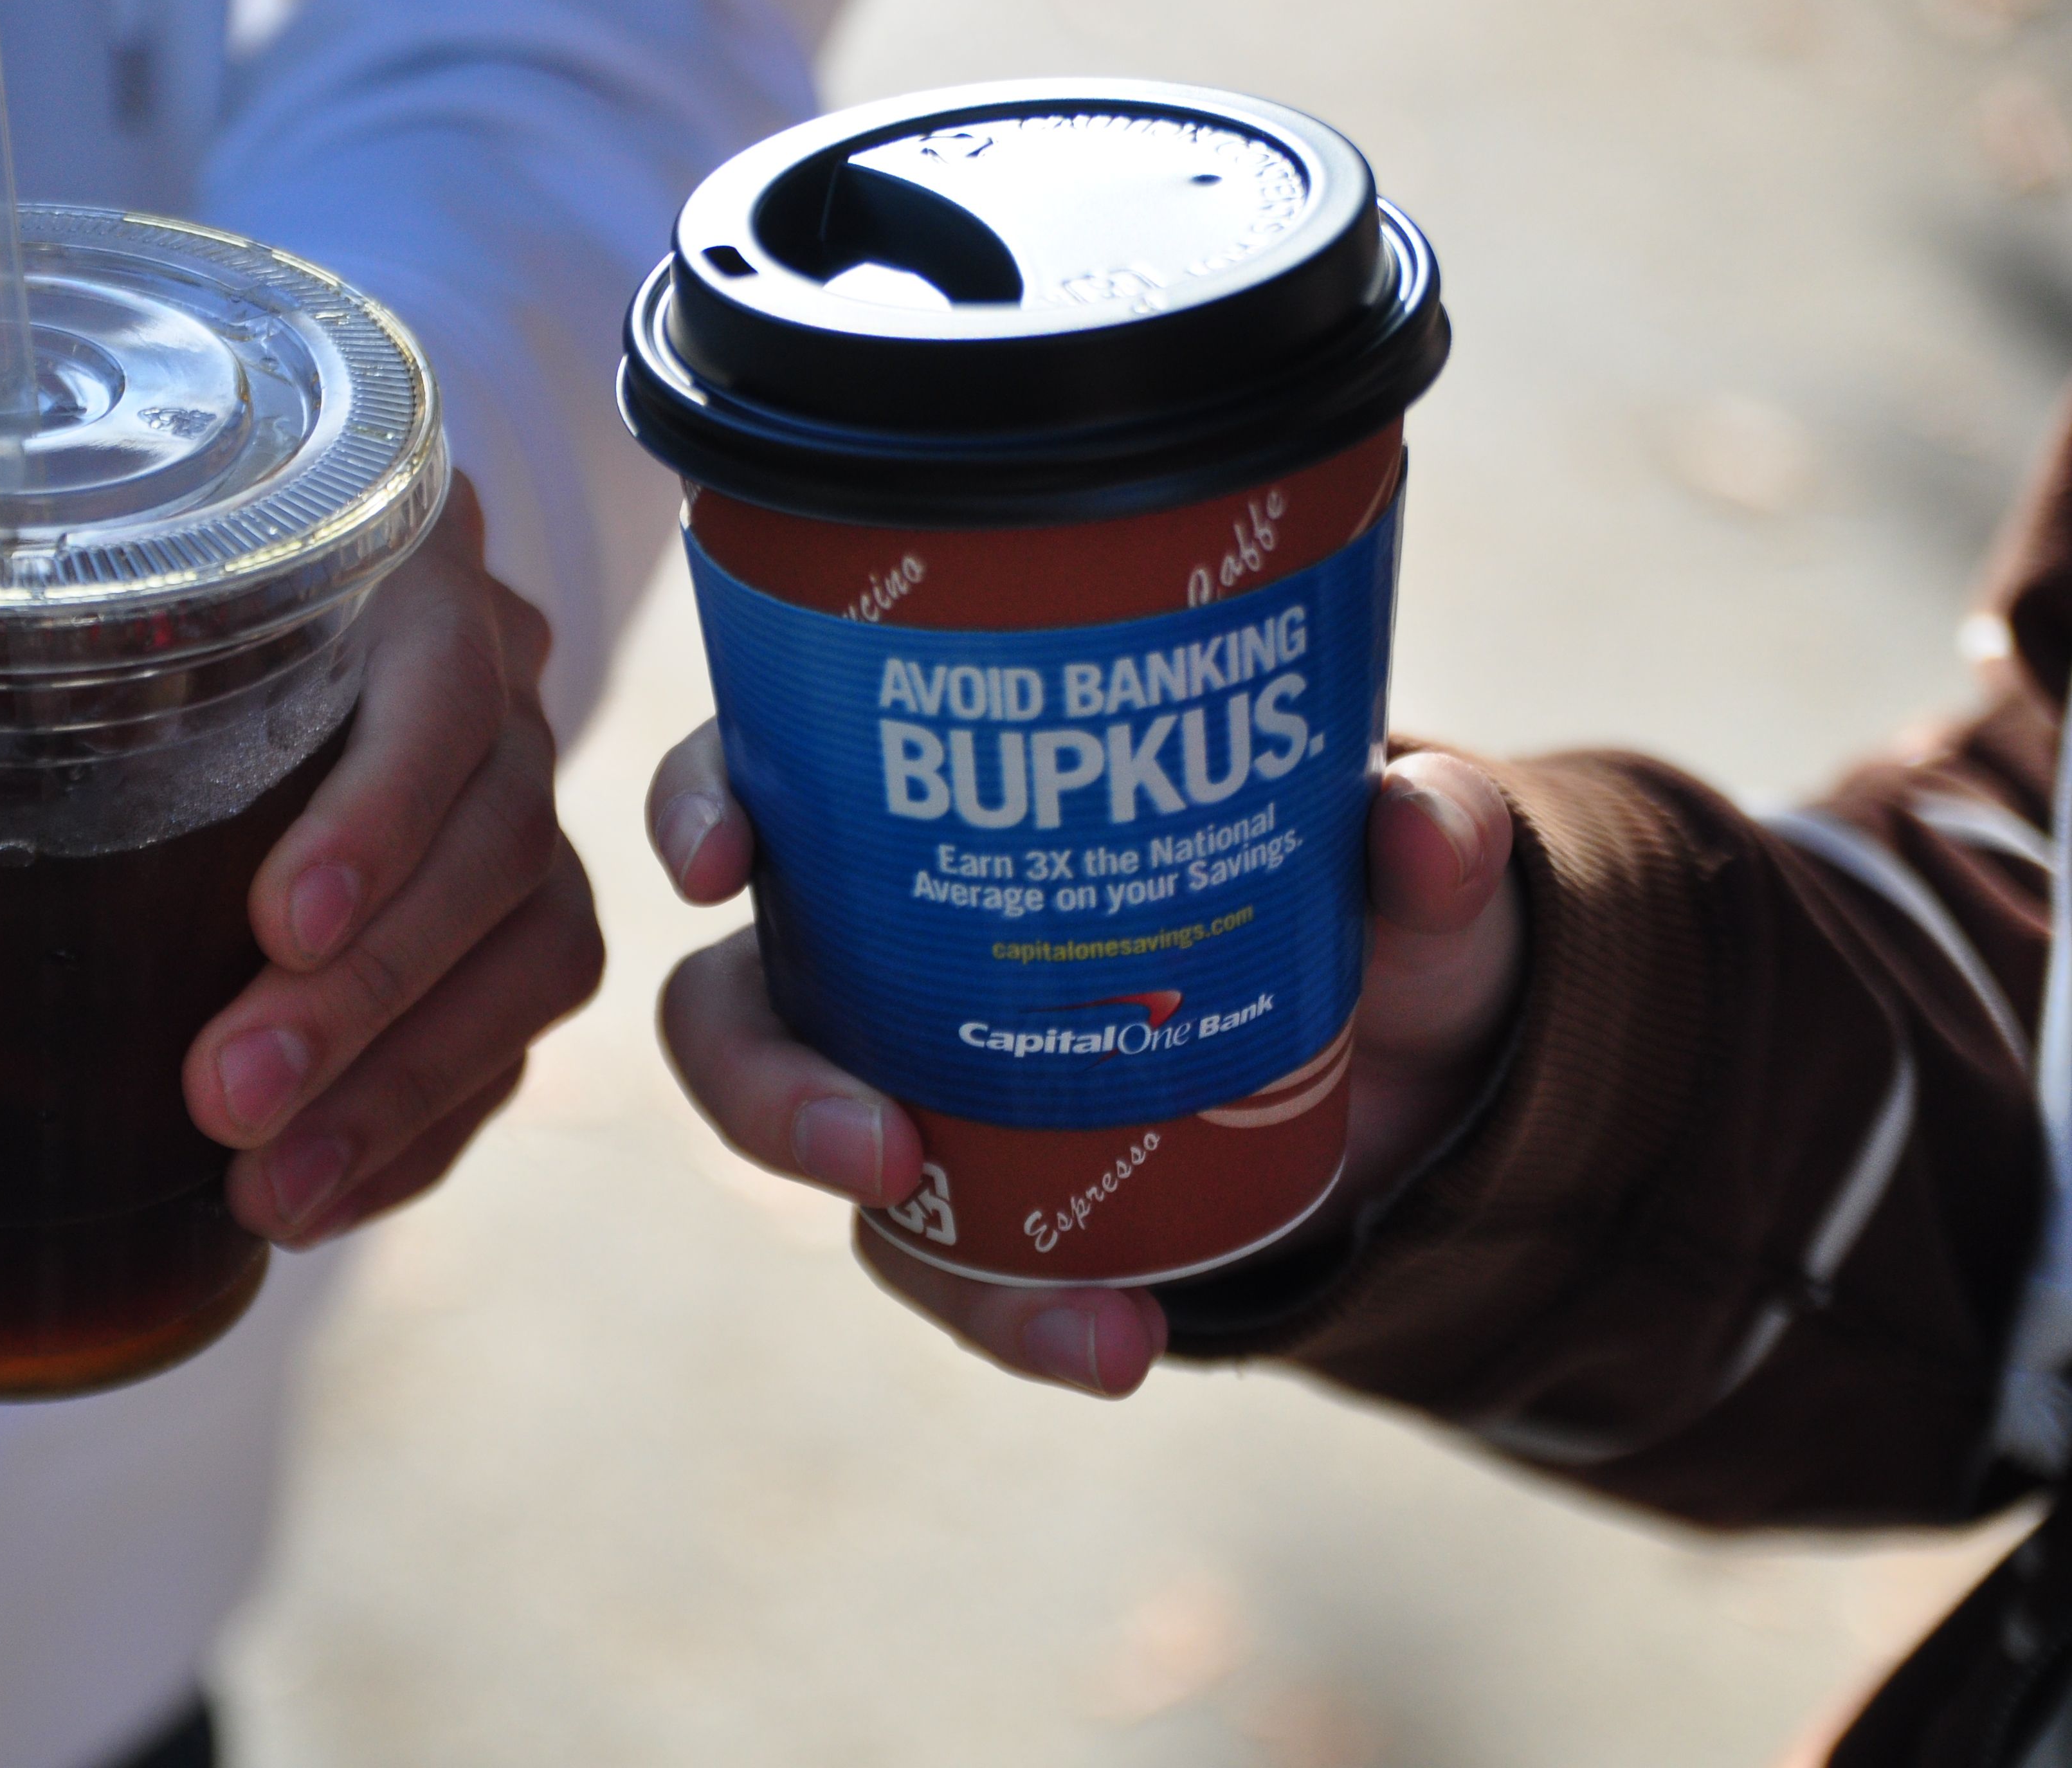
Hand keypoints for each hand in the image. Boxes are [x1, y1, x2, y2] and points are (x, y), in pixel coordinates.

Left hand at [0, 475, 605, 1246]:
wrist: (300, 581)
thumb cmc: (140, 578)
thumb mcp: (22, 577)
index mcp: (386, 563)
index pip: (438, 682)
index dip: (377, 810)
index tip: (266, 925)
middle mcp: (487, 670)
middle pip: (496, 837)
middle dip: (364, 996)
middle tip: (215, 1103)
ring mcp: (515, 794)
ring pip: (531, 945)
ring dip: (403, 1084)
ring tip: (263, 1199)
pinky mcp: (514, 907)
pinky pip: (517, 1027)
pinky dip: (426, 1123)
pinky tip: (319, 1200)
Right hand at [646, 726, 1520, 1396]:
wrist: (1402, 1079)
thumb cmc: (1350, 915)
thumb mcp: (1400, 870)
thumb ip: (1419, 833)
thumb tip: (1417, 823)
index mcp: (920, 815)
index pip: (763, 777)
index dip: (704, 809)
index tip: (721, 859)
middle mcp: (879, 951)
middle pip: (735, 1010)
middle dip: (768, 1091)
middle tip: (877, 1151)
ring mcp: (912, 1084)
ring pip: (828, 1169)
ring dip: (920, 1253)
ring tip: (1069, 1318)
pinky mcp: (980, 1203)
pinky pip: (954, 1273)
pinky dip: (1025, 1319)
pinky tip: (1118, 1345)